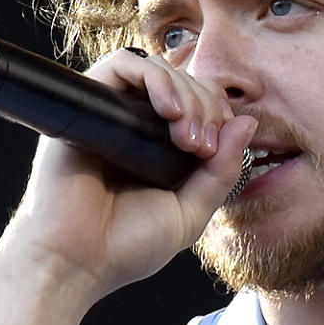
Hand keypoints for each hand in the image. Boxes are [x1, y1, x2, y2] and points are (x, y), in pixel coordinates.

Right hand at [0, 47, 257, 300]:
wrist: (77, 259)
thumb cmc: (126, 245)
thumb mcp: (190, 210)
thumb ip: (222, 170)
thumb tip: (247, 122)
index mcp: (162, 149)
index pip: (201, 104)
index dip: (219, 115)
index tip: (218, 149)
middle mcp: (136, 126)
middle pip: (185, 83)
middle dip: (206, 107)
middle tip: (201, 147)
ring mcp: (112, 113)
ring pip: (159, 70)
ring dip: (186, 94)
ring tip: (187, 136)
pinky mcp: (87, 104)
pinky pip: (123, 64)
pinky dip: (154, 78)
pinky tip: (169, 110)